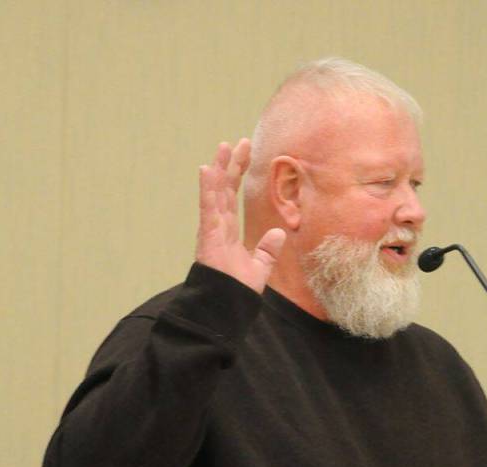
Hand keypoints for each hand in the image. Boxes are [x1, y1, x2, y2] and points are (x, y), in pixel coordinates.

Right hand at [196, 139, 285, 292]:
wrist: (226, 305)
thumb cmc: (237, 290)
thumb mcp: (259, 267)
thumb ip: (268, 250)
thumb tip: (279, 233)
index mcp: (228, 230)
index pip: (232, 195)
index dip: (237, 174)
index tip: (245, 153)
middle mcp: (217, 225)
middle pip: (224, 188)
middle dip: (231, 165)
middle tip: (238, 142)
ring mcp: (211, 228)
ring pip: (215, 192)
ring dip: (219, 169)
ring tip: (223, 147)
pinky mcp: (207, 234)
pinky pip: (208, 207)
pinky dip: (207, 188)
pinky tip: (208, 169)